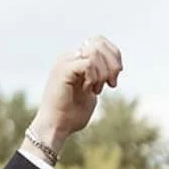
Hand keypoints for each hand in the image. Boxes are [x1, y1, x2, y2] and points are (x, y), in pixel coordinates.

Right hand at [29, 37, 122, 151]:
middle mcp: (69, 56)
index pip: (99, 41)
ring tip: (96, 90)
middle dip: (112, 64)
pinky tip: (89, 90)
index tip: (114, 79)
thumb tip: (114, 69)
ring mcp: (65, 61)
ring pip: (95, 52)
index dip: (113, 56)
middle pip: (99, 42)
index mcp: (75, 60)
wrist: (55, 127)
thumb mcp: (91, 92)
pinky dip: (94, 77)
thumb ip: (99, 78)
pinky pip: (88, 63)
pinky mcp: (63, 70)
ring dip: (103, 73)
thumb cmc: (71, 115)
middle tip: (111, 84)